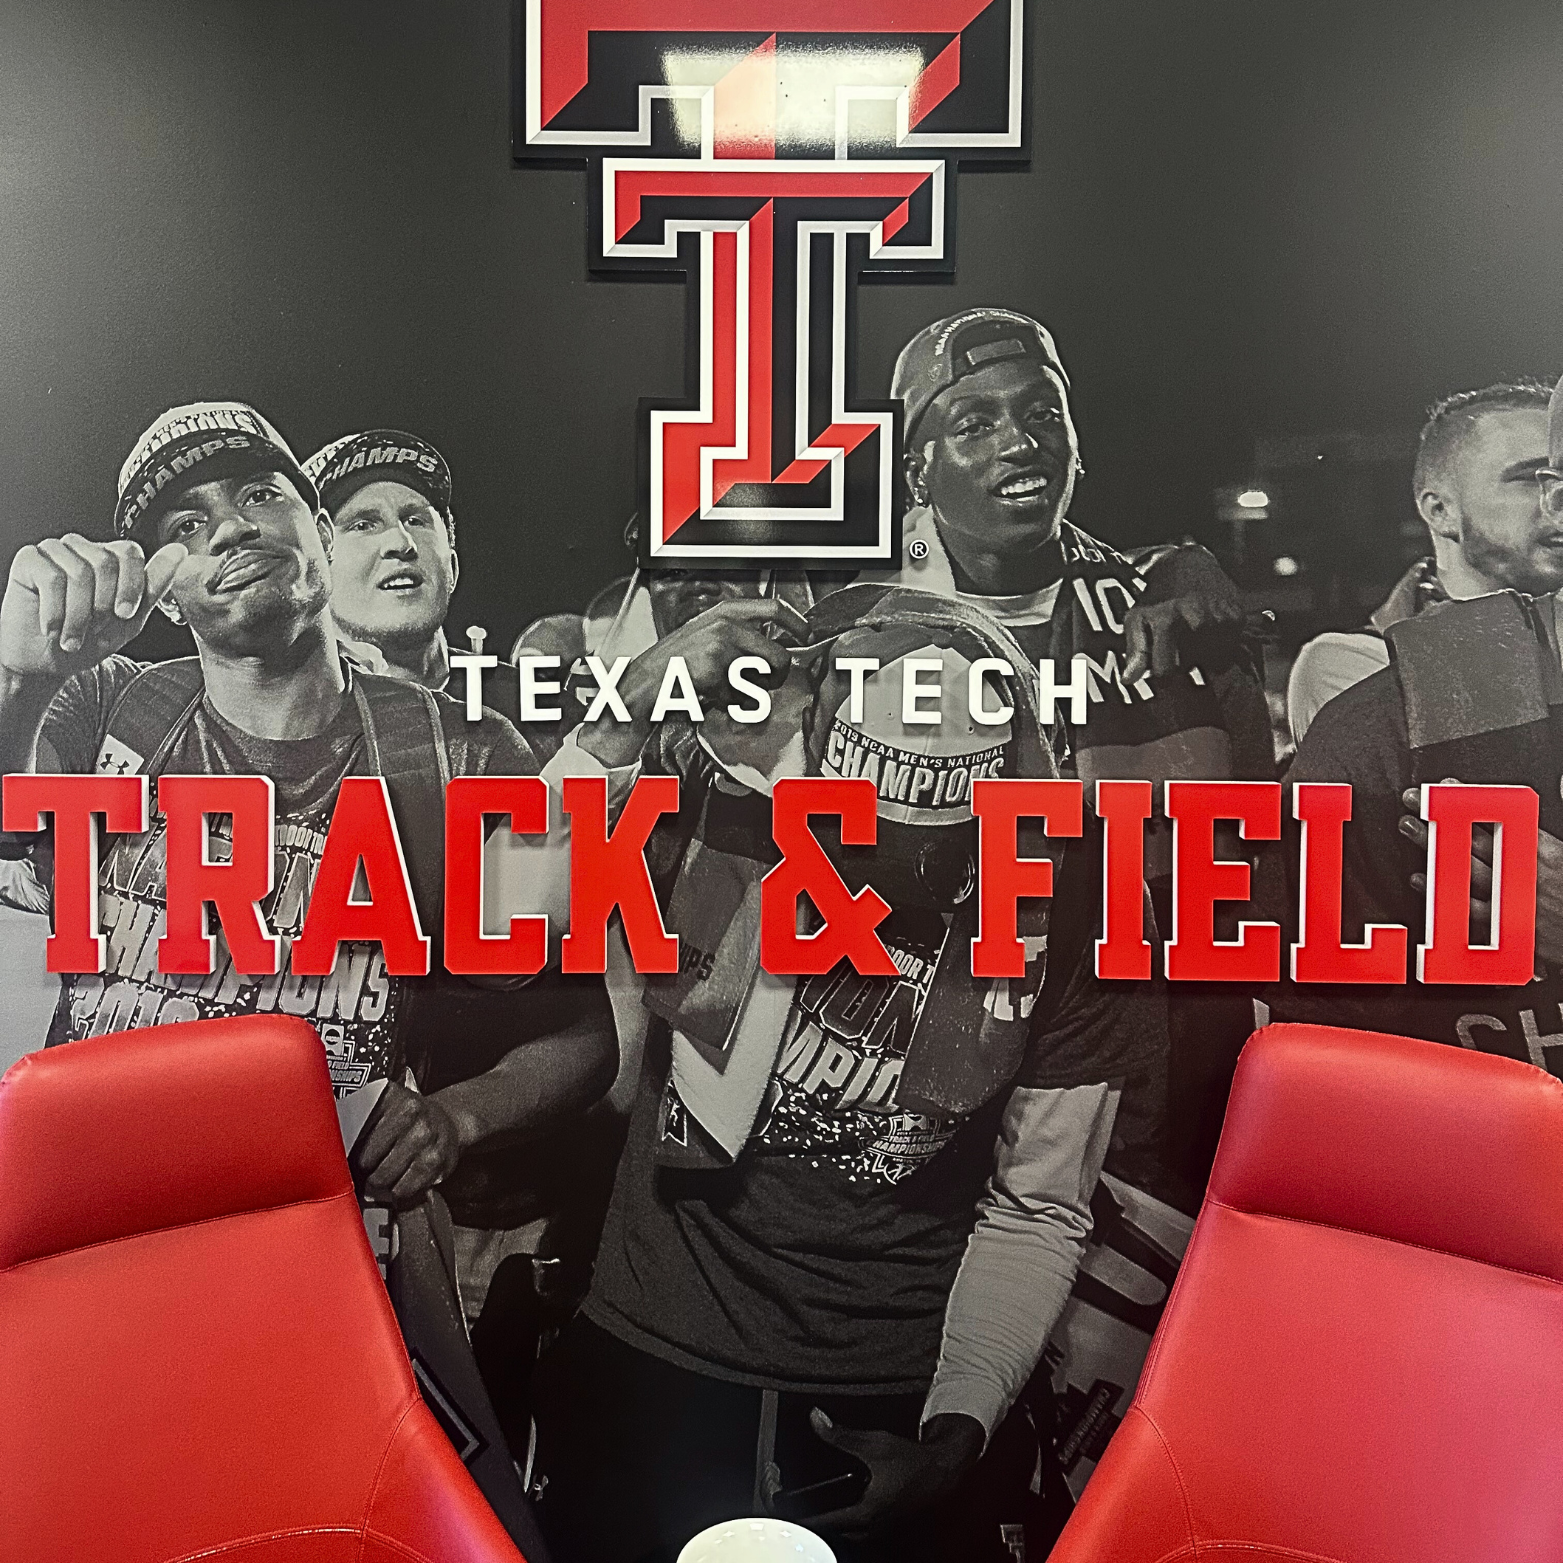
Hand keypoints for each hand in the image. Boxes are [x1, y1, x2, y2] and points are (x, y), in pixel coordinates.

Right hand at [0, 535, 185, 683]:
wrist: (44, 662)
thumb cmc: (85, 641)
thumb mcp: (130, 620)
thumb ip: (154, 585)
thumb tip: (179, 552)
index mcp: (110, 560)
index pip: (130, 552)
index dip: (131, 585)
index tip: (124, 614)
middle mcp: (83, 549)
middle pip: (105, 562)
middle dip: (102, 606)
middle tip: (93, 629)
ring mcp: (55, 551)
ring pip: (79, 572)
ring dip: (78, 615)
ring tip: (72, 636)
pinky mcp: (29, 559)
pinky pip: (51, 577)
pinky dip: (55, 611)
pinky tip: (51, 628)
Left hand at [352, 1081, 468, 1208]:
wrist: (448, 1123)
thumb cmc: (408, 1121)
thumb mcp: (382, 1109)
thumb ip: (357, 1123)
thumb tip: (329, 1153)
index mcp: (389, 1097)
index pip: (352, 1134)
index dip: (346, 1154)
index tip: (345, 1161)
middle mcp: (409, 1113)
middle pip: (366, 1161)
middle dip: (363, 1173)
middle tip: (367, 1172)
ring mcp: (424, 1136)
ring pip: (384, 1178)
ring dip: (380, 1186)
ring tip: (383, 1178)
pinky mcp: (436, 1160)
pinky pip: (403, 1190)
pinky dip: (398, 1194)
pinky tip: (400, 1182)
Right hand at [580, 596, 807, 767]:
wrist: (642, 685)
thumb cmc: (673, 667)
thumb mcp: (705, 638)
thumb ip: (738, 639)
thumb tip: (774, 650)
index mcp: (724, 613)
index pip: (773, 608)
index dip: (796, 623)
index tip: (805, 635)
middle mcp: (725, 625)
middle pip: (778, 656)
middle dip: (773, 678)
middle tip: (756, 686)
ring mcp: (721, 646)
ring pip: (763, 679)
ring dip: (750, 694)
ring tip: (725, 691)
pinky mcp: (716, 669)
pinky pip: (742, 697)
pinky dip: (730, 705)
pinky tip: (710, 697)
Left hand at [804, 1408, 982, 1534]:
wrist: (940, 1470)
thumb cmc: (910, 1460)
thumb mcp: (873, 1443)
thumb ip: (841, 1435)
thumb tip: (817, 1420)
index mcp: (865, 1513)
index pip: (825, 1524)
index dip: (806, 1519)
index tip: (790, 1517)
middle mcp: (872, 1527)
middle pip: (836, 1534)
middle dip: (818, 1524)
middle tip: (801, 1513)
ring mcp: (880, 1529)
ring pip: (849, 1535)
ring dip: (835, 1526)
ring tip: (817, 1514)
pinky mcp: (887, 1525)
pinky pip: (861, 1532)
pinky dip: (849, 1524)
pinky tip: (844, 1511)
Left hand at [1122, 545, 1244, 685]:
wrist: (1188, 564)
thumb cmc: (1157, 597)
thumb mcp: (1137, 618)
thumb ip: (1135, 651)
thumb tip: (1128, 681)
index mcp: (1166, 620)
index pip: (1166, 671)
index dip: (1164, 677)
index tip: (1164, 670)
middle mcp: (1195, 617)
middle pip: (1192, 667)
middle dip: (1185, 663)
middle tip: (1179, 645)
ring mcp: (1219, 617)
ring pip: (1213, 661)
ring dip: (1204, 656)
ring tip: (1194, 637)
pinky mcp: (1236, 616)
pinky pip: (1230, 650)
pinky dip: (1220, 648)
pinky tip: (1209, 633)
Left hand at [1399, 784, 1562, 968]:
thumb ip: (1556, 820)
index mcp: (1540, 850)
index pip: (1499, 817)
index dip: (1468, 800)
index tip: (1445, 786)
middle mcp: (1522, 871)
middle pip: (1473, 839)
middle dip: (1441, 819)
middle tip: (1413, 803)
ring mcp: (1510, 897)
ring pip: (1464, 867)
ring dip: (1434, 846)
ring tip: (1409, 827)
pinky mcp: (1505, 925)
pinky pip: (1467, 907)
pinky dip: (1443, 893)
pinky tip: (1421, 879)